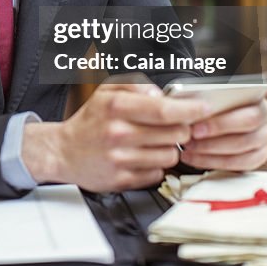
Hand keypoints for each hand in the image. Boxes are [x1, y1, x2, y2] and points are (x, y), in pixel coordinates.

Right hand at [23, 83, 209, 191]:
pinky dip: (155, 165)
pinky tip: (141, 157)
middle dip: (180, 128)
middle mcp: (118, 133)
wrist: (63, 152)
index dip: (190, 109)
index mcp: (115, 106)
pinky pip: (157, 172)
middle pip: (175, 133)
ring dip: (168, 148)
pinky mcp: (122, 180)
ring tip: (152, 142)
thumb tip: (163, 95)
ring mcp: (120, 159)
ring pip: (171, 155)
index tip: (203, 108)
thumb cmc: (90, 121)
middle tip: (171, 126)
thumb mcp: (106, 91)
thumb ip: (137, 85)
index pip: (164, 110)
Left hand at [179, 71, 266, 171]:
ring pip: (246, 144)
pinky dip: (215, 161)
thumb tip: (192, 101)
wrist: (197, 125)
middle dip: (221, 126)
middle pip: (251, 119)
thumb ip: (202, 94)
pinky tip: (194, 157)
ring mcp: (263, 135)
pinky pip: (242, 163)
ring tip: (190, 146)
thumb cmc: (201, 108)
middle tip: (195, 130)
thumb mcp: (198, 96)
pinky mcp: (257, 155)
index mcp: (253, 91)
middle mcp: (263, 112)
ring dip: (214, 147)